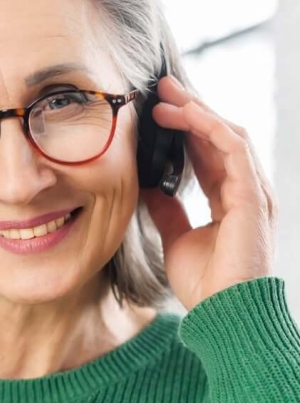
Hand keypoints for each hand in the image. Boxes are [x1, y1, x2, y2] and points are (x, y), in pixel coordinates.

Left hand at [139, 76, 277, 311]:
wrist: (223, 316)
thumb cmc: (205, 285)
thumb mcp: (177, 238)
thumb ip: (168, 210)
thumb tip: (149, 187)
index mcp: (229, 199)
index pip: (208, 152)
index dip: (184, 128)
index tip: (157, 109)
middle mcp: (245, 191)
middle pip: (219, 137)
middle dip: (191, 108)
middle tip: (162, 86)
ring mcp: (254, 193)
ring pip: (229, 135)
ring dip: (198, 111)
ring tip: (168, 94)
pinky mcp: (254, 198)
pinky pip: (235, 150)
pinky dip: (211, 128)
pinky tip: (189, 114)